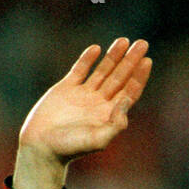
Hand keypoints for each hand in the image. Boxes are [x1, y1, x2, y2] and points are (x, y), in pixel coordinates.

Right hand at [18, 40, 151, 164]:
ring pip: (102, 71)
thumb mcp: (97, 140)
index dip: (139, 77)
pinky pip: (79, 70)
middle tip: (142, 43)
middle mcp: (98, 104)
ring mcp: (82, 95)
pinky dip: (87, 59)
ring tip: (124, 40)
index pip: (129, 92)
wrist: (42, 147)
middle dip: (131, 61)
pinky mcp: (66, 89)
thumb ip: (115, 124)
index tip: (146, 61)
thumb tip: (126, 101)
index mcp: (108, 115)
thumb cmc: (70, 148)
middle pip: (119, 78)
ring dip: (113, 56)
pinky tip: (96, 49)